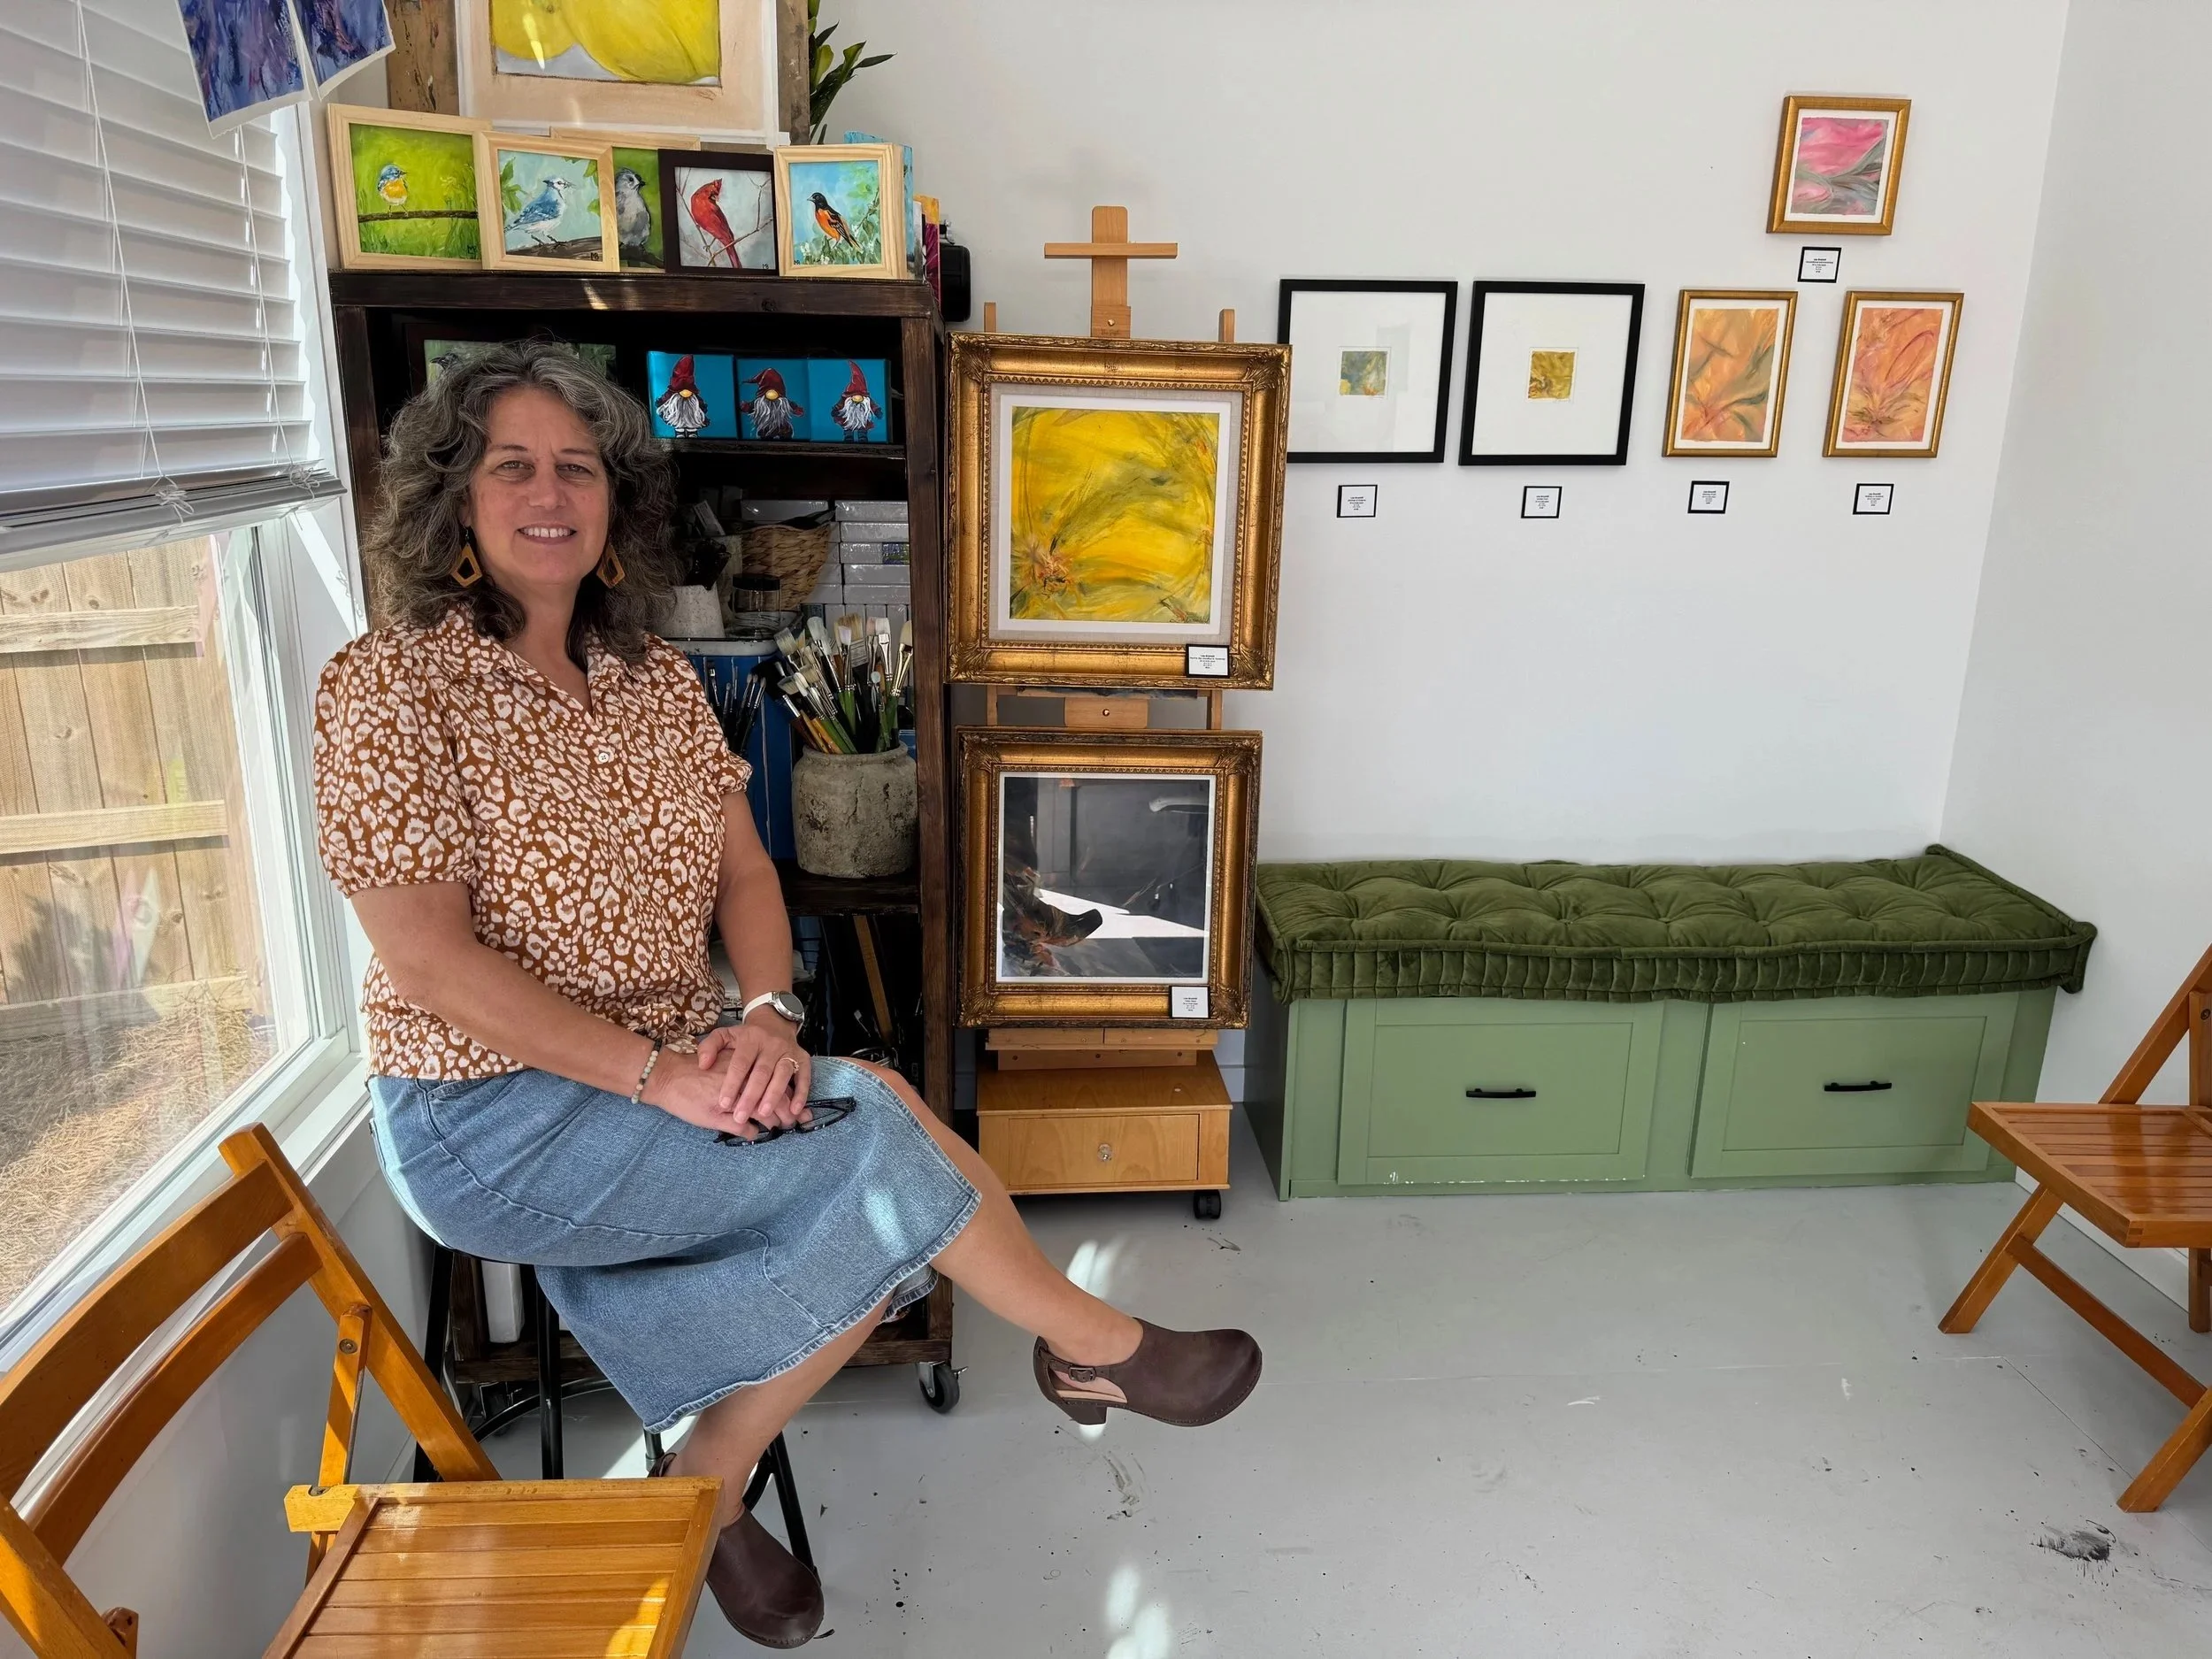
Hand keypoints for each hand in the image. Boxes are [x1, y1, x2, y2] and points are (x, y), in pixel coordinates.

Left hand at [695, 1012, 811, 1139]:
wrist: (774, 1022)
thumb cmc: (745, 1037)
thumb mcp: (724, 1035)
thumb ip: (709, 1047)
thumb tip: (703, 1064)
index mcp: (750, 1039)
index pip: (740, 1063)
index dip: (732, 1083)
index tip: (723, 1103)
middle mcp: (771, 1044)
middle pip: (762, 1072)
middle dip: (751, 1096)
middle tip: (741, 1116)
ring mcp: (789, 1051)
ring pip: (783, 1074)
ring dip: (774, 1095)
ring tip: (764, 1114)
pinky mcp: (803, 1058)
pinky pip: (804, 1077)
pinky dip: (801, 1093)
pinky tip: (794, 1109)